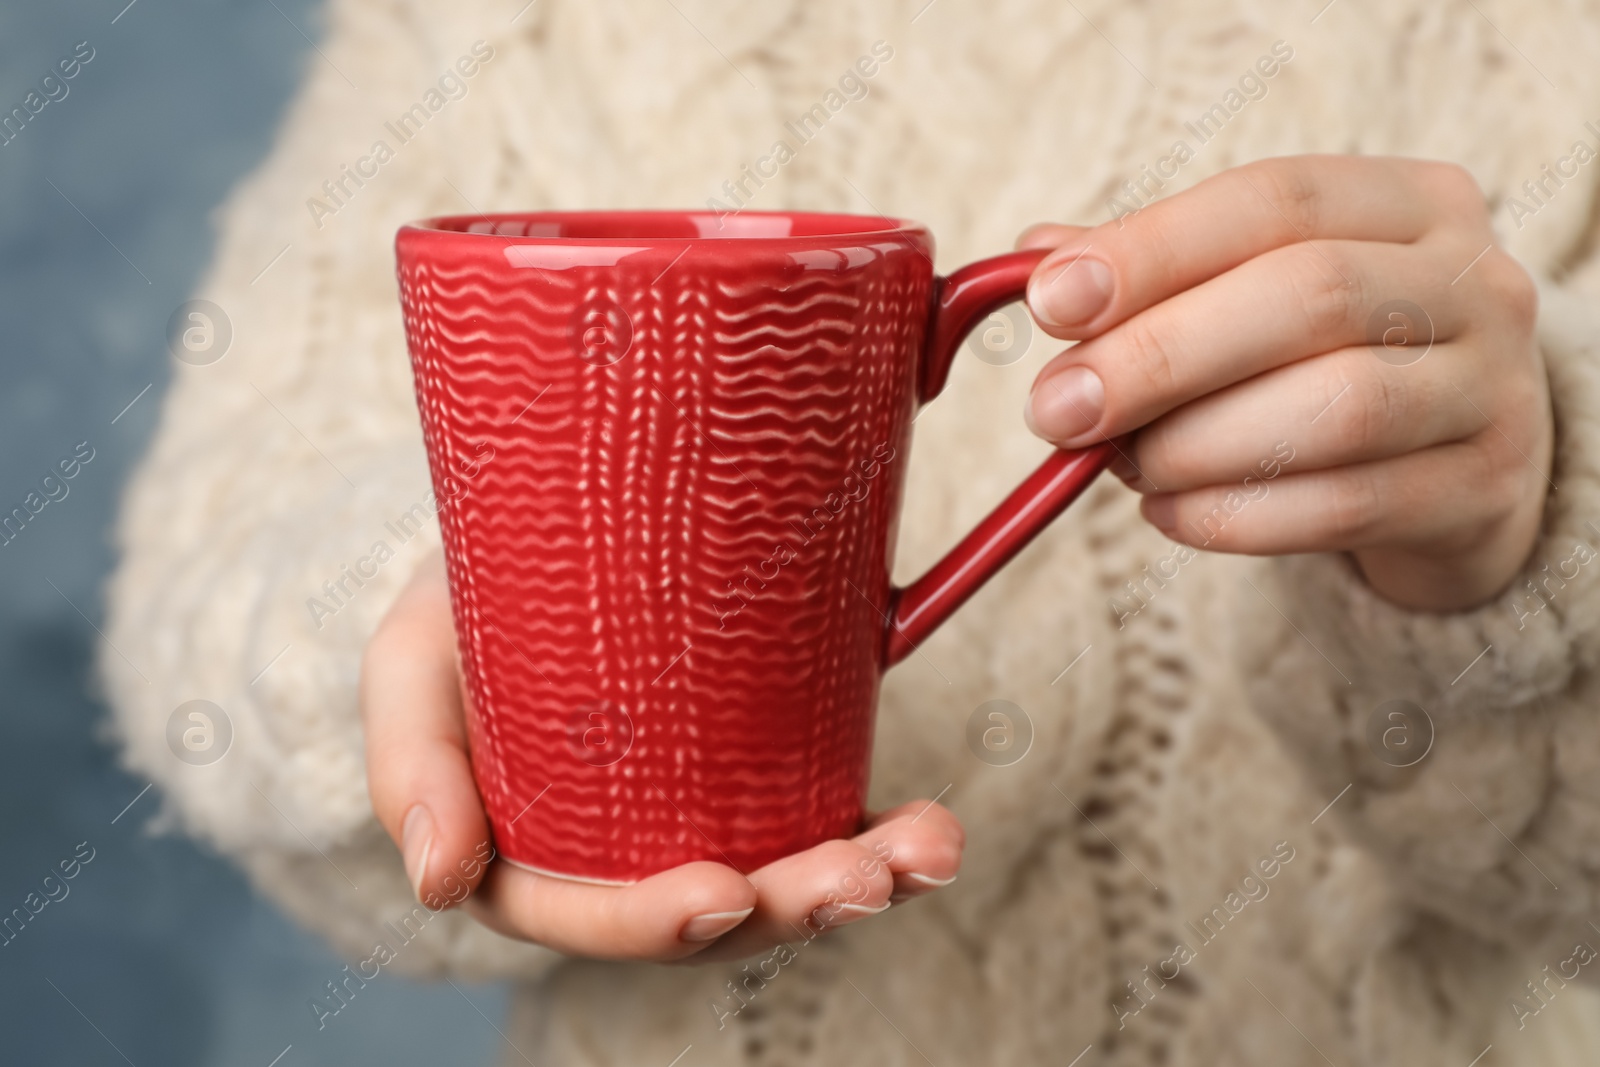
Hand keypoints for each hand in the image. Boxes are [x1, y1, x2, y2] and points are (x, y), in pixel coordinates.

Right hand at [360, 549, 963, 961]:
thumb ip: (411, 767)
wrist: (525, 545)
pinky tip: (931, 826)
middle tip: (863, 876)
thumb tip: (437, 883)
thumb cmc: (456, 616)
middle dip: (794, 905)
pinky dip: (878, 829)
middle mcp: (622, 860)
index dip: (657, 922)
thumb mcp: (409, 669)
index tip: (724, 893)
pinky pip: (817, 820)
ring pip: (780, 876)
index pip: (593, 919)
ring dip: (862, 877)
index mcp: (531, 864)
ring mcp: (694, 819)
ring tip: (927, 849)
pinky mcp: (750, 773)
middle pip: (712, 913)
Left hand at [1019, 155, 1550, 611]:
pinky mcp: (1483, 492)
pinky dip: (1236, 515)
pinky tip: (1169, 512)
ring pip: (1337, 407)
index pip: (1274, 200)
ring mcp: (1494, 389)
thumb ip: (1156, 271)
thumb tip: (1033, 262)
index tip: (1050, 302)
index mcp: (1411, 201)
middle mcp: (1474, 281)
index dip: (1154, 249)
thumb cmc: (1329, 359)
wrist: (1461, 466)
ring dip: (1197, 443)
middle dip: (1160, 355)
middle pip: (1309, 296)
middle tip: (1057, 409)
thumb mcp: (1257, 290)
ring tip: (1122, 464)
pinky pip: (1347, 506)